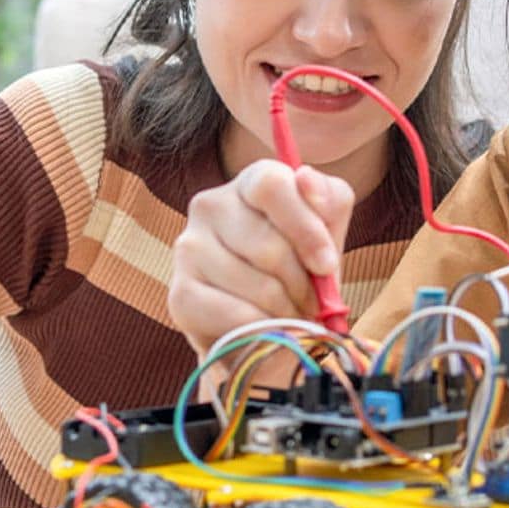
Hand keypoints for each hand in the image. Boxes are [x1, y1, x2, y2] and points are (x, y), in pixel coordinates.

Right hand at [169, 159, 354, 360]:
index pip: (270, 185)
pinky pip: (236, 316)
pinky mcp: (180, 295)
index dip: (305, 228)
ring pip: (257, 286)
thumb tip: (305, 178)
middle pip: (268, 246)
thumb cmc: (299, 266)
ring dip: (287, 310)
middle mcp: (210, 206)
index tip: (326, 265)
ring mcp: (189, 248)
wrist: (263, 322)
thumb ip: (328, 200)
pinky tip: (267, 328)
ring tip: (290, 314)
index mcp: (249, 182)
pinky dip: (263, 329)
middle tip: (313, 302)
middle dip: (303, 284)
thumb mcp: (327, 230)